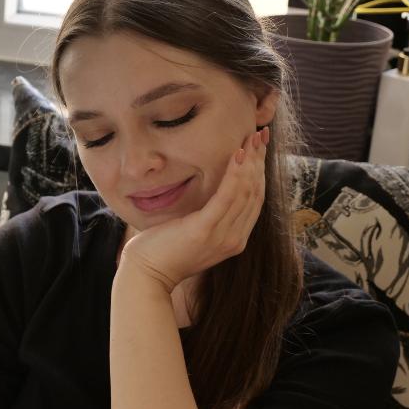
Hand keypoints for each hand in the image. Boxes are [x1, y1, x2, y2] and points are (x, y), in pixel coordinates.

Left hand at [119, 127, 267, 291]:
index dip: (260, 170)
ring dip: (250, 161)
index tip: (260, 147)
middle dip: (259, 161)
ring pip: (245, 192)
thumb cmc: (164, 250)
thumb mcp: (195, 232)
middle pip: (255, 193)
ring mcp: (222, 237)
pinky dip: (233, 174)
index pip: (255, 200)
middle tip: (261, 134)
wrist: (147, 274)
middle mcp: (234, 239)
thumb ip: (210, 216)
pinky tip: (236, 155)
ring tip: (251, 137)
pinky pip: (226, 198)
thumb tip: (214, 192)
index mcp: (234, 239)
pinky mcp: (204, 230)